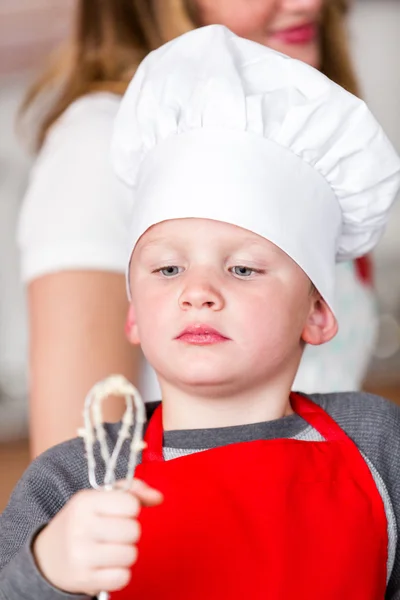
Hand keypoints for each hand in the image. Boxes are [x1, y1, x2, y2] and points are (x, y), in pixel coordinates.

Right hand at [33, 479, 162, 595]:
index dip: (130, 508)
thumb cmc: (81, 522)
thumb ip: (132, 492)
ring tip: (109, 550)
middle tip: (113, 533)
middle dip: (129, 532)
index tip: (118, 512)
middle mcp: (81, 527)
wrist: (47, 558)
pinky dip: (119, 574)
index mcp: (85, 502)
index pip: (131, 504)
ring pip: (131, 555)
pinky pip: (123, 577)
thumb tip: (159, 497)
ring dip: (125, 554)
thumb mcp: (99, 498)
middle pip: (134, 531)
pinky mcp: (84, 580)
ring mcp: (81, 555)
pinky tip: (106, 566)